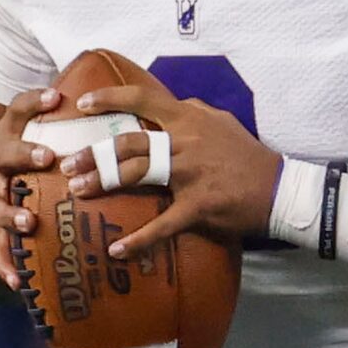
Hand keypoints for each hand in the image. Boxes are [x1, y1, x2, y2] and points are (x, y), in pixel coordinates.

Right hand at [0, 86, 68, 289]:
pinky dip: (4, 263)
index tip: (57, 96)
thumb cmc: (41, 165)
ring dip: (11, 212)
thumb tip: (133, 111)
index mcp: (13, 136)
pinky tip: (18, 281)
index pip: (18, 110)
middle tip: (47, 158)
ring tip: (29, 222)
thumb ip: (79, 128)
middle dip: (24, 154)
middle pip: (4, 153)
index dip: (33, 101)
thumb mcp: (51, 140)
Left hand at [63, 79, 280, 258]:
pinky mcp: (198, 206)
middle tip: (67, 164)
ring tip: (77, 192)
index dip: (109, 98)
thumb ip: (193, 111)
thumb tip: (172, 103)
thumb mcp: (222, 121)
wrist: (280, 189)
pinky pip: (162, 224)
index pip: (143, 99)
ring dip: (103, 183)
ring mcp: (190, 173)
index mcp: (188, 118)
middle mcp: (184, 141)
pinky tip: (117, 249)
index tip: (81, 106)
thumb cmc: (248, 155)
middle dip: (94, 153)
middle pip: (129, 143)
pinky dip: (138, 240)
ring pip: (137, 174)